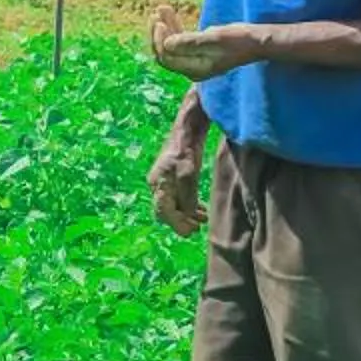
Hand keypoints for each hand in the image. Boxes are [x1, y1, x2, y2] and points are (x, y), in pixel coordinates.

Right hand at [149, 106, 208, 237]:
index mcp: (158, 185)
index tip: (192, 231)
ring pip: (172, 204)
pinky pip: (177, 196)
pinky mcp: (172, 176)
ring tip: (203, 219)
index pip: (163, 213)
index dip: (177, 224)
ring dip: (186, 214)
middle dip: (181, 221)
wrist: (187, 129)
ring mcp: (164, 180)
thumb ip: (187, 198)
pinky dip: (187, 205)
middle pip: (166, 211)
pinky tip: (200, 209)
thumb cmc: (187, 151)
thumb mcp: (188, 176)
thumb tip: (186, 216)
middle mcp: (157, 184)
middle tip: (197, 228)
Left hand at [151, 12, 261, 82]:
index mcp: (195, 70)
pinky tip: (169, 12)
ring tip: (162, 8)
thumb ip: (189, 43)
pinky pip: (180, 40)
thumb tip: (166, 44)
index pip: (167, 58)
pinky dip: (174, 26)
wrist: (255, 40)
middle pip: (165, 53)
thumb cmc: (237, 40)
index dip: (159, 41)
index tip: (159, 22)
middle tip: (155, 14)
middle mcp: (192, 68)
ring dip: (165, 27)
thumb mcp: (213, 39)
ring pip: (171, 45)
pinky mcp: (198, 50)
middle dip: (158, 34)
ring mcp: (194, 60)